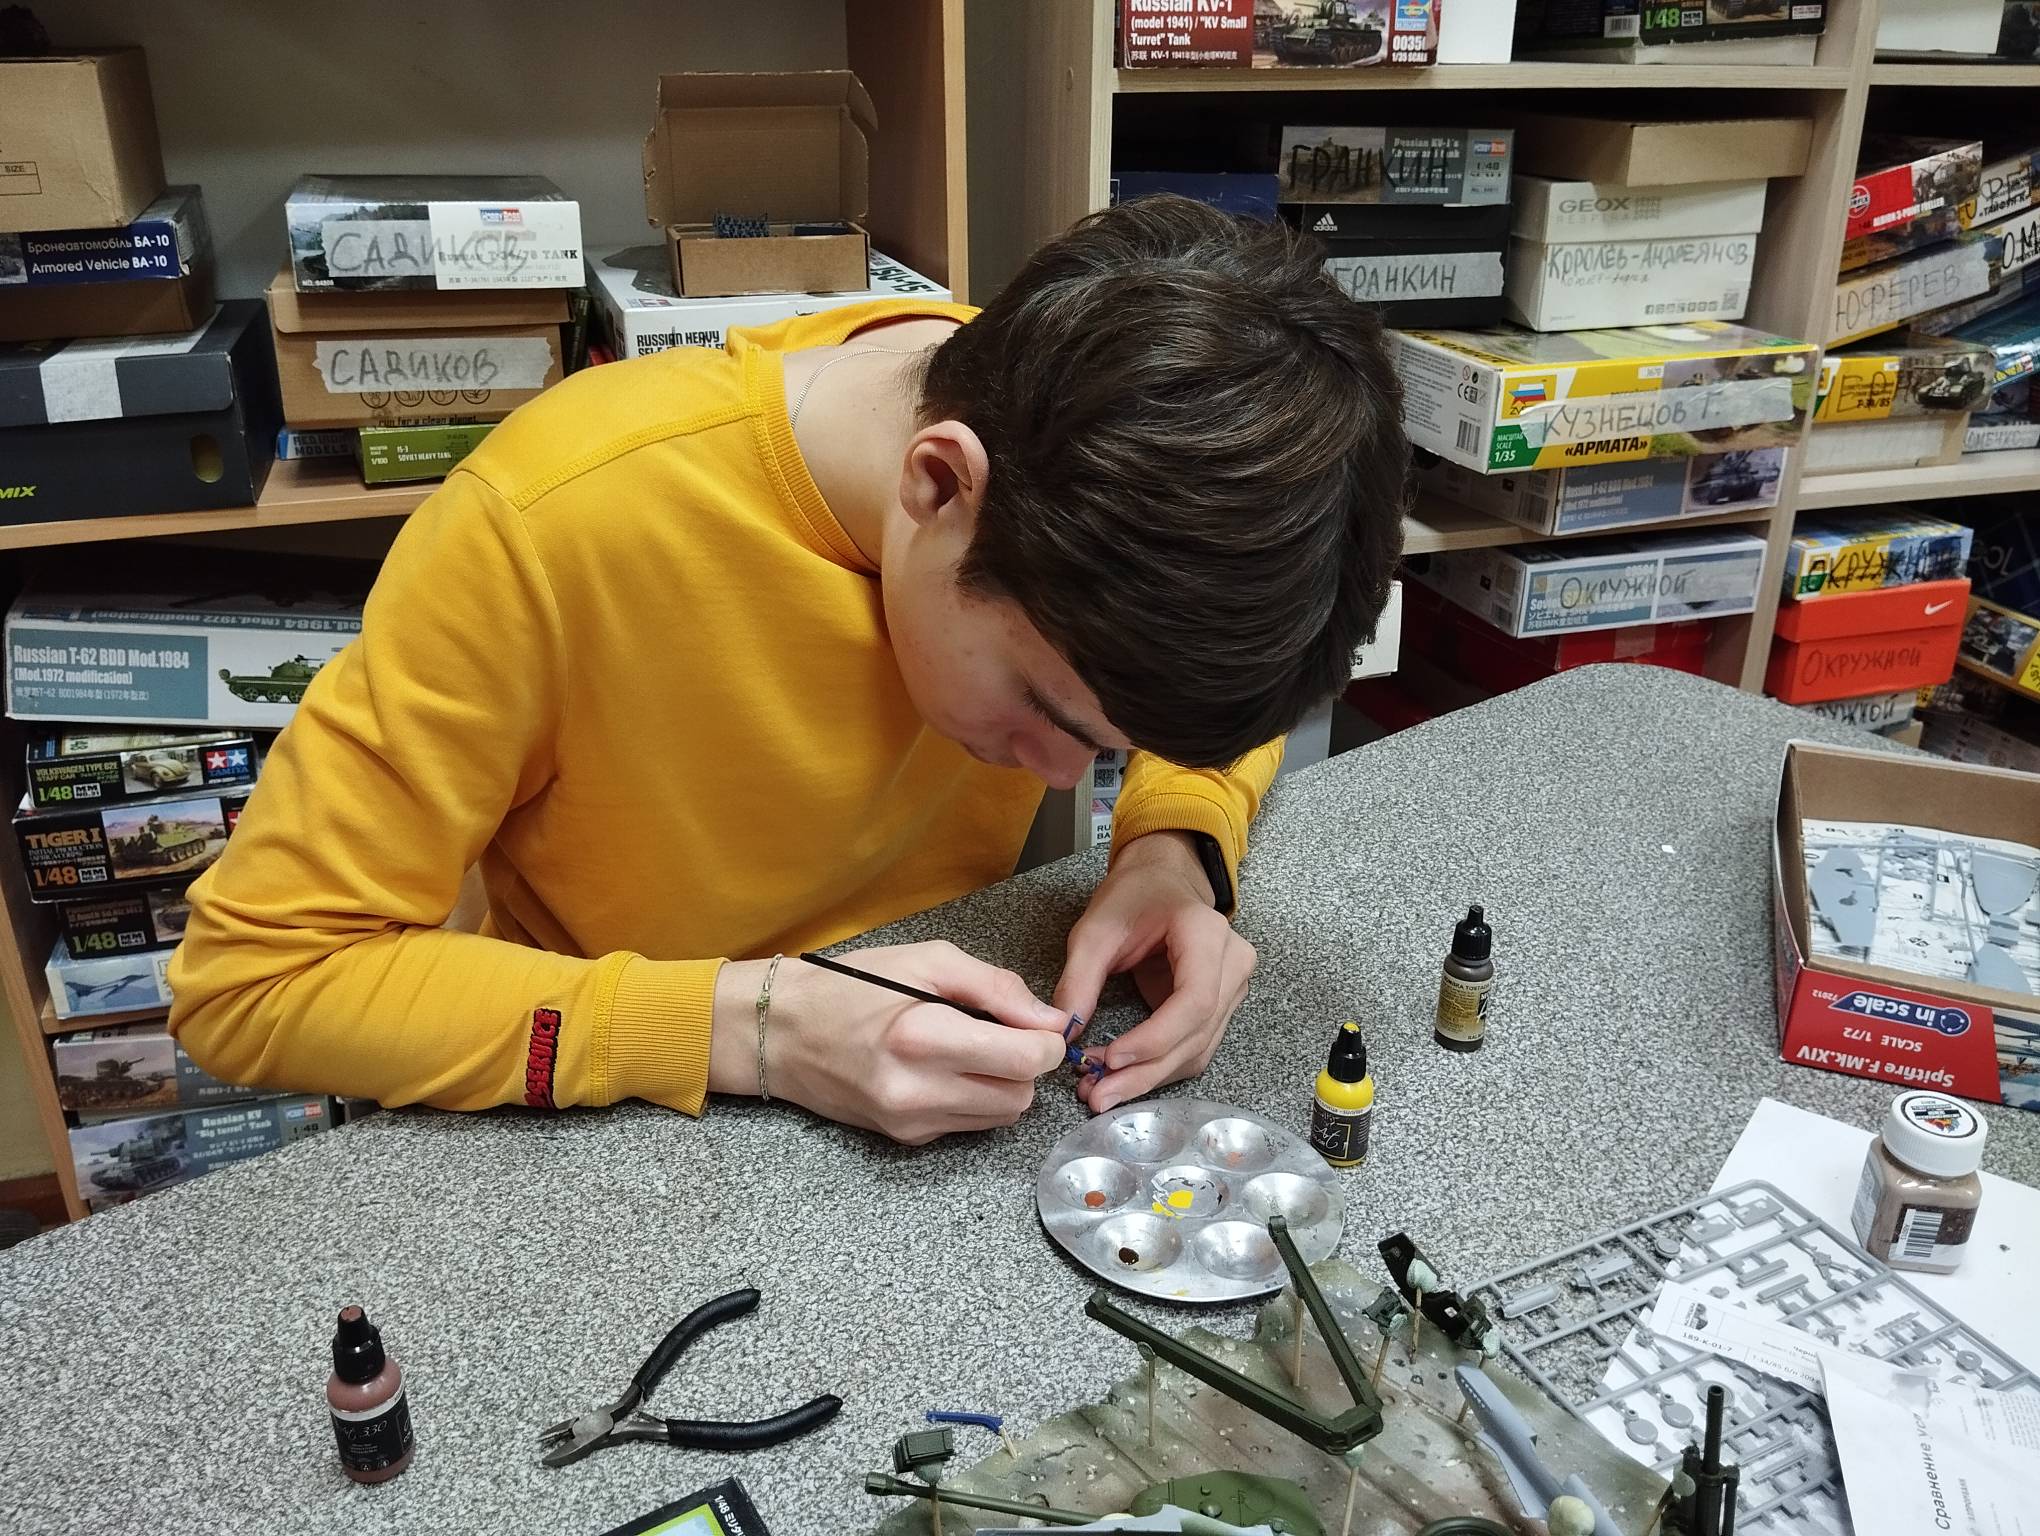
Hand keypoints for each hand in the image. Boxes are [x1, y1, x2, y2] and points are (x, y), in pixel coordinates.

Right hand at [710, 942, 1067, 1143]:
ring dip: (1003, 1085)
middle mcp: (919, 1090)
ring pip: (1000, 1117)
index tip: (1036, 1024)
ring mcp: (910, 1122)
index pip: (1027, 1060)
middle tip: (1002, 1032)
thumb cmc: (849, 986)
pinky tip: (945, 1070)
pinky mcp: (905, 1139)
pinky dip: (973, 1098)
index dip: (1047, 1041)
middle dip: (1026, 1065)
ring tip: (972, 1049)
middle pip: (1021, 1095)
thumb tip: (1052, 1020)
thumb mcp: (926, 961)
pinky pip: (968, 1125)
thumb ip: (997, 988)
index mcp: (924, 1037)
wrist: (781, 1033)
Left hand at [1054, 831, 1257, 1113]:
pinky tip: (1121, 1078)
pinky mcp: (1220, 1008)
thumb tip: (1063, 1034)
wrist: (1162, 881)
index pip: (1195, 1000)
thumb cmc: (1133, 896)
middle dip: (1145, 1070)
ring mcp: (1232, 989)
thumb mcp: (1096, 929)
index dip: (1155, 1037)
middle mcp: (1232, 964)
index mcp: (1206, 934)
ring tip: (1101, 1091)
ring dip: (1149, 1077)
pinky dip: (1157, 1068)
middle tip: (1097, 1093)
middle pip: (1196, 1035)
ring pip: (1197, 1052)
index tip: (1111, 1058)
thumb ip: (1079, 980)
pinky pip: (1192, 1049)